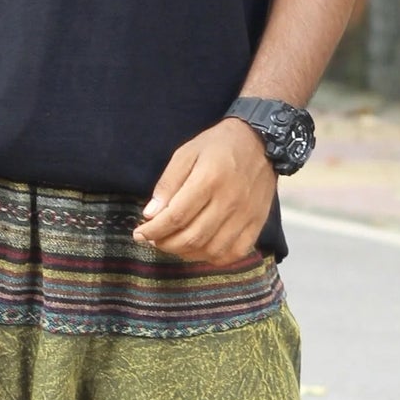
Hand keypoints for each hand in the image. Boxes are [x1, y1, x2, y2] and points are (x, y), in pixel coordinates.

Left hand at [134, 119, 276, 266]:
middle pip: (192, 237)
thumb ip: (168, 184)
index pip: (176, 217)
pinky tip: (201, 248)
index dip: (153, 230)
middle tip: (153, 239)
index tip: (139, 233)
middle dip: (165, 243)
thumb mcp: (186, 153)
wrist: (260, 142)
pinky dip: (214, 257)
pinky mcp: (257, 223)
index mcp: (209, 179)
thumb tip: (151, 214)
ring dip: (186, 253)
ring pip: (212, 250)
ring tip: (174, 243)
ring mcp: (246, 215)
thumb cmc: (218, 146)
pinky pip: (235, 252)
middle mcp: (229, 200)